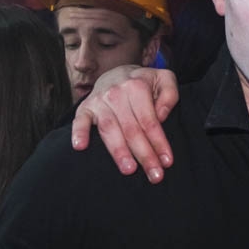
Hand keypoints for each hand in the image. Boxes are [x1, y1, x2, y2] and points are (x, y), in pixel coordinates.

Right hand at [71, 66, 178, 183]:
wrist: (119, 73)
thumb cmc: (146, 82)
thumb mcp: (165, 79)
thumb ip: (169, 94)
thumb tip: (161, 115)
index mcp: (137, 87)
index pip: (150, 121)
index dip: (159, 142)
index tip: (167, 162)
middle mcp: (116, 94)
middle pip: (131, 129)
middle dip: (144, 154)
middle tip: (155, 175)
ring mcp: (99, 101)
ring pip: (109, 129)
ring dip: (118, 151)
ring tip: (129, 169)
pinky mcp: (85, 108)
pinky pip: (79, 121)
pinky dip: (78, 132)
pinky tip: (80, 147)